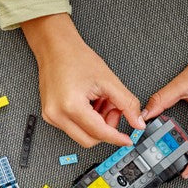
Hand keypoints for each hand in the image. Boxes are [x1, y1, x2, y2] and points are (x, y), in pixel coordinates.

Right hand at [21, 13, 145, 147]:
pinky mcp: (50, 115)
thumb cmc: (76, 58)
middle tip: (114, 110)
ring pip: (81, 134)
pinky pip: (73, 127)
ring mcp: (51, 116)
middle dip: (106, 130)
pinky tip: (91, 103)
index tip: (128, 140)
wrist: (55, 48)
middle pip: (89, 140)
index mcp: (71, 106)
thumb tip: (138, 122)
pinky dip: (87, 120)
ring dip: (97, 124)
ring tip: (101, 102)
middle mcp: (57, 115)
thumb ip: (127, 104)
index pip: (99, 133)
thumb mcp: (108, 80)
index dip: (117, 137)